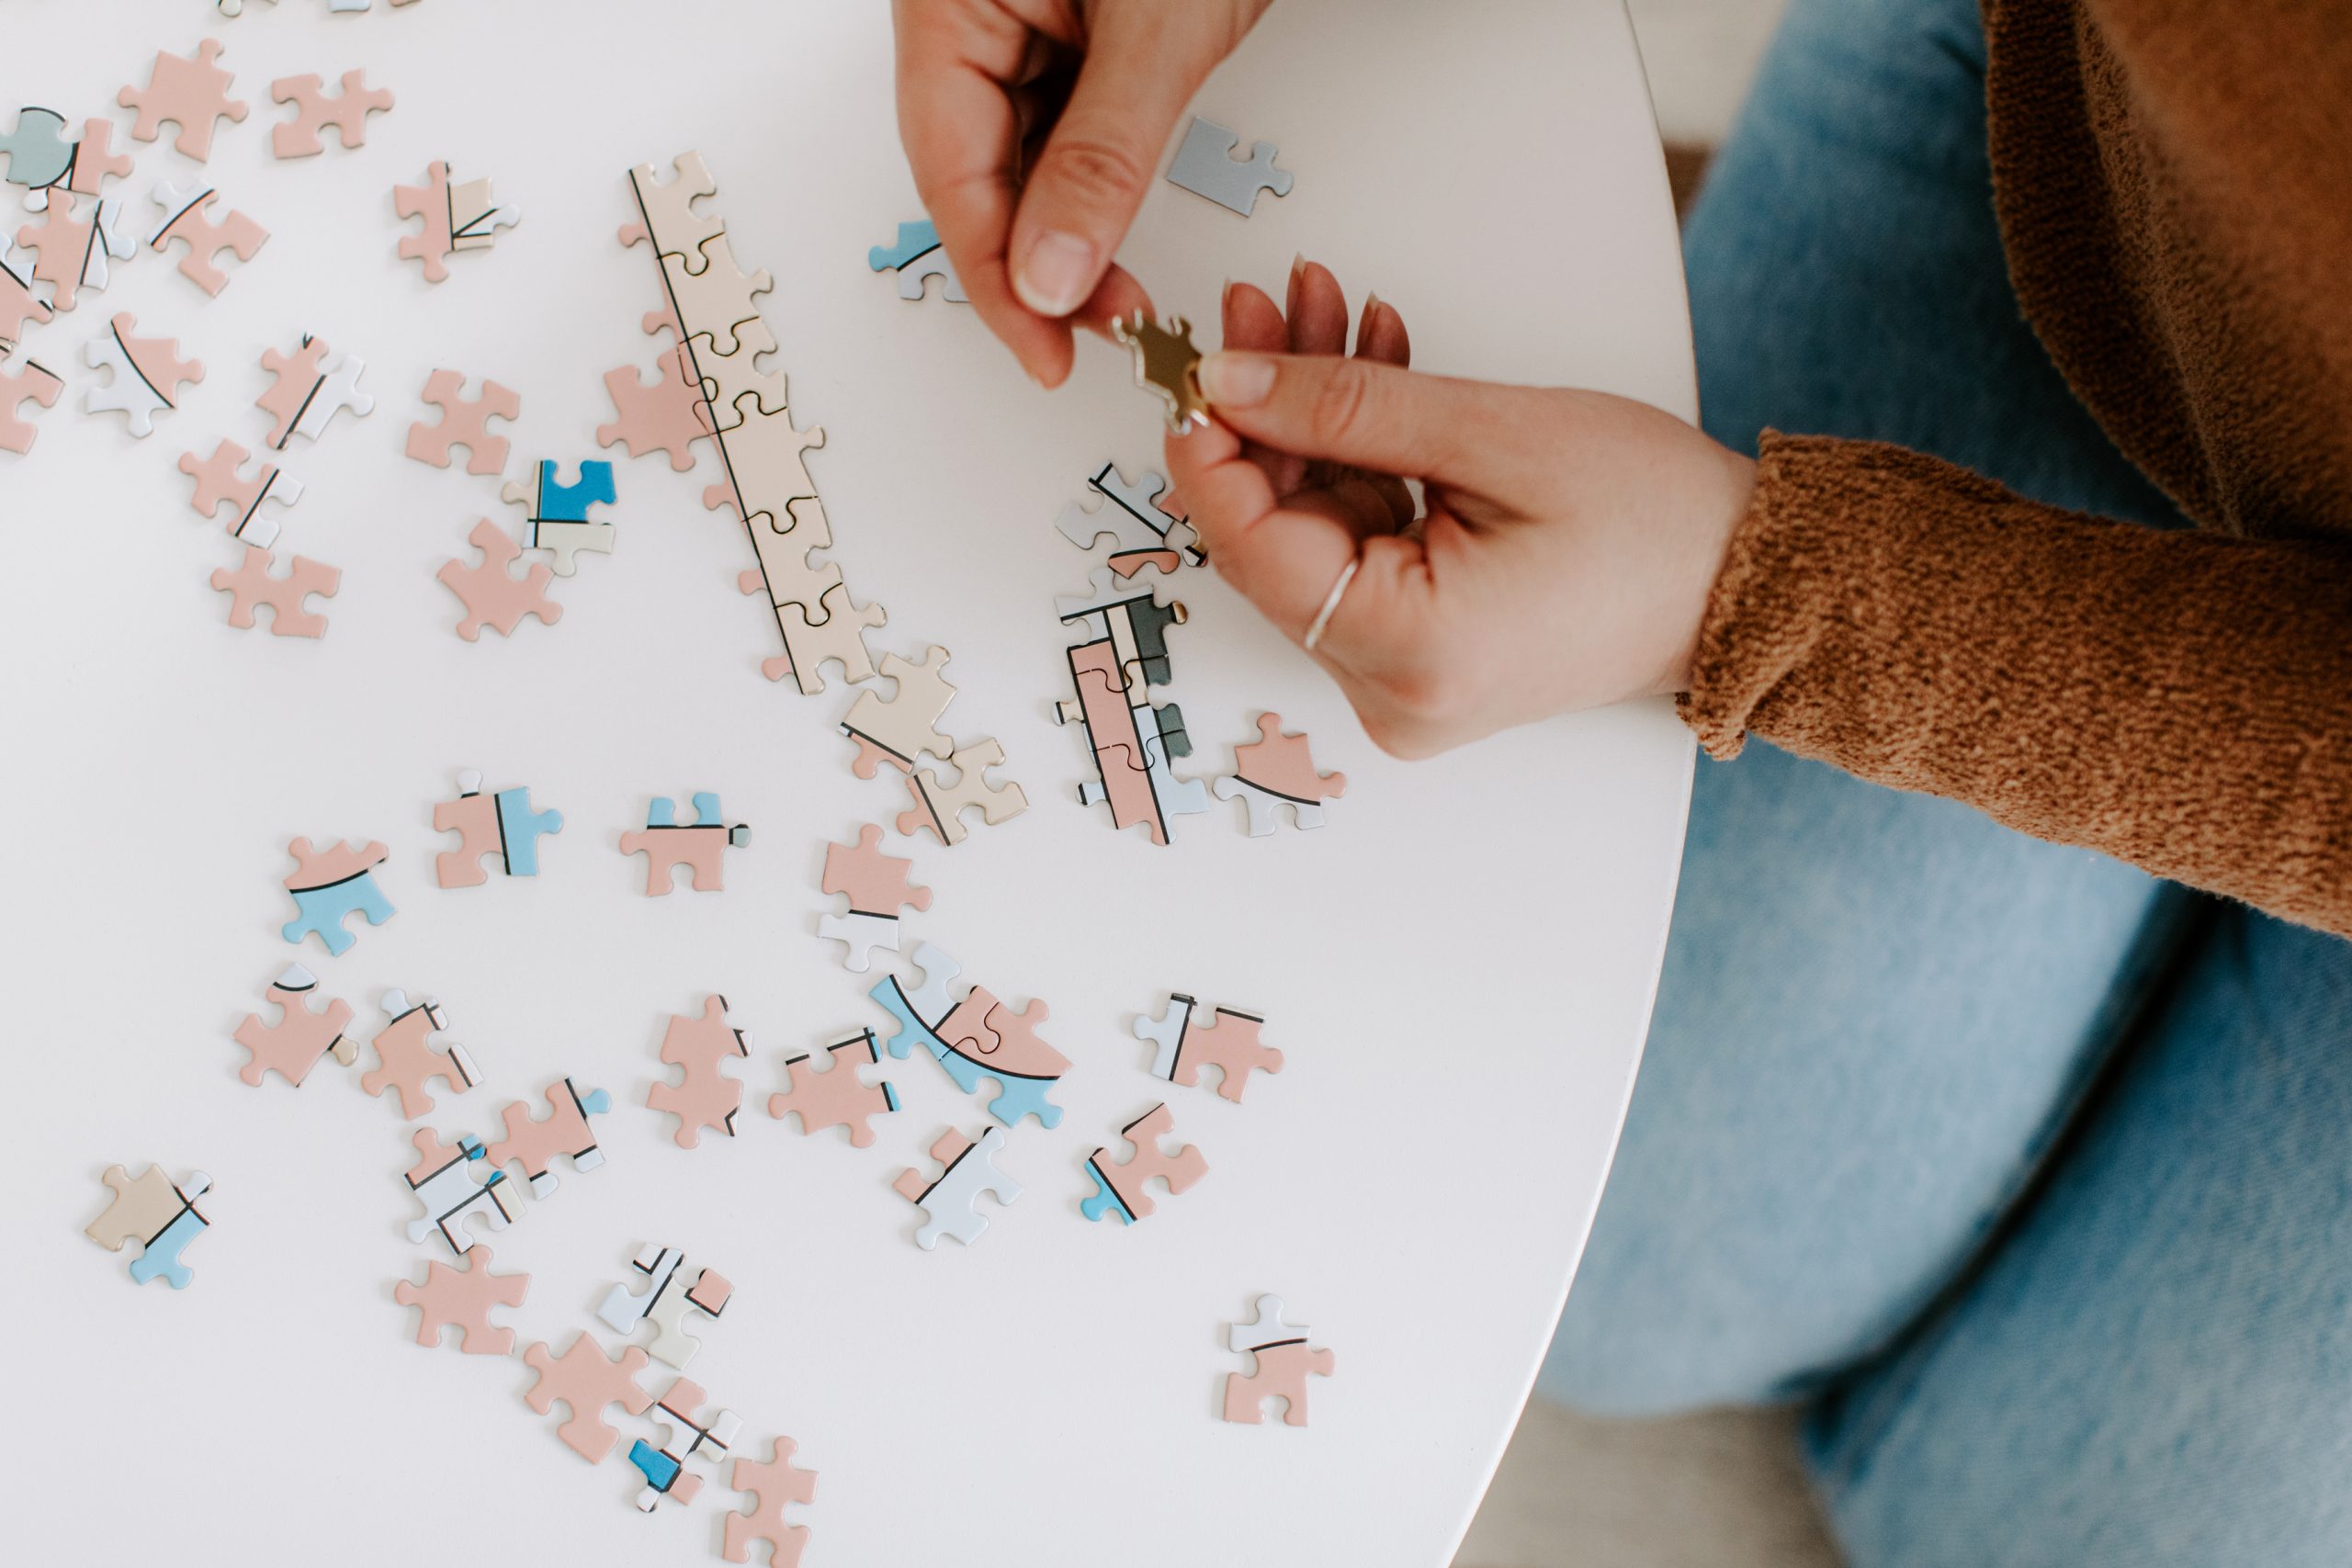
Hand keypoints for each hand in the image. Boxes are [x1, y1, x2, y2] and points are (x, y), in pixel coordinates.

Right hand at [892, 0, 1270, 384]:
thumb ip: (1101, 156)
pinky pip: (1061, 121)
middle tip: (1099, 335)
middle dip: (1034, 264)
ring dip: (1067, 230)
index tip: (1046, 352)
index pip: (951, 171)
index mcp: (948, 0)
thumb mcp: (1157, 27)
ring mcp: (1016, 15)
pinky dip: (1092, 182)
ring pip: (1019, 154)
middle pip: (975, 170)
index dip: (996, 280)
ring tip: (1122, 297)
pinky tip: (1115, 232)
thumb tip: (1052, 275)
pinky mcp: (1067, 22)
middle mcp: (967, 9)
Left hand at [1166, 261, 1754, 758]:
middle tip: (1262, 311)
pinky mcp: (1422, 653)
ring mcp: (1406, 681)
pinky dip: (1359, 464)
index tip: (1199, 369)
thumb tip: (1231, 389)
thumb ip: (1348, 409)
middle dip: (1269, 416)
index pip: (1258, 555)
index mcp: (1415, 654)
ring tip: (1327, 313)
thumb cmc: (1659, 521)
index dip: (1214, 456)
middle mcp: (1396, 692)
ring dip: (1315, 425)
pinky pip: (1360, 548)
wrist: (1749, 580)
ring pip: (1315, 535)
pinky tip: (1371, 372)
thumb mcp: (1495, 434)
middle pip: (1280, 542)